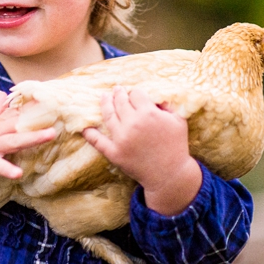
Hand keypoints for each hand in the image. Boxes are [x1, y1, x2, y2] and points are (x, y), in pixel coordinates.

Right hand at [0, 92, 54, 183]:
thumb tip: (5, 94)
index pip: (19, 112)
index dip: (38, 107)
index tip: (57, 100)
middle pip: (20, 124)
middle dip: (41, 120)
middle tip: (62, 116)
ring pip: (11, 141)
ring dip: (31, 138)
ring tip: (49, 136)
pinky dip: (5, 168)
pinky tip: (18, 173)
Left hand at [82, 87, 201, 215]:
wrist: (170, 174)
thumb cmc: (176, 145)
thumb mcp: (178, 121)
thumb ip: (167, 105)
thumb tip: (154, 96)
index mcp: (149, 114)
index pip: (136, 94)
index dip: (136, 94)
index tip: (137, 96)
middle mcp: (133, 124)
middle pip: (120, 101)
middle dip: (118, 93)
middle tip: (116, 89)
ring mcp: (121, 138)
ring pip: (108, 115)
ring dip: (105, 103)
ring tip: (104, 97)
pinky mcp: (114, 153)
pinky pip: (98, 141)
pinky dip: (89, 134)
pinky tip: (84, 127)